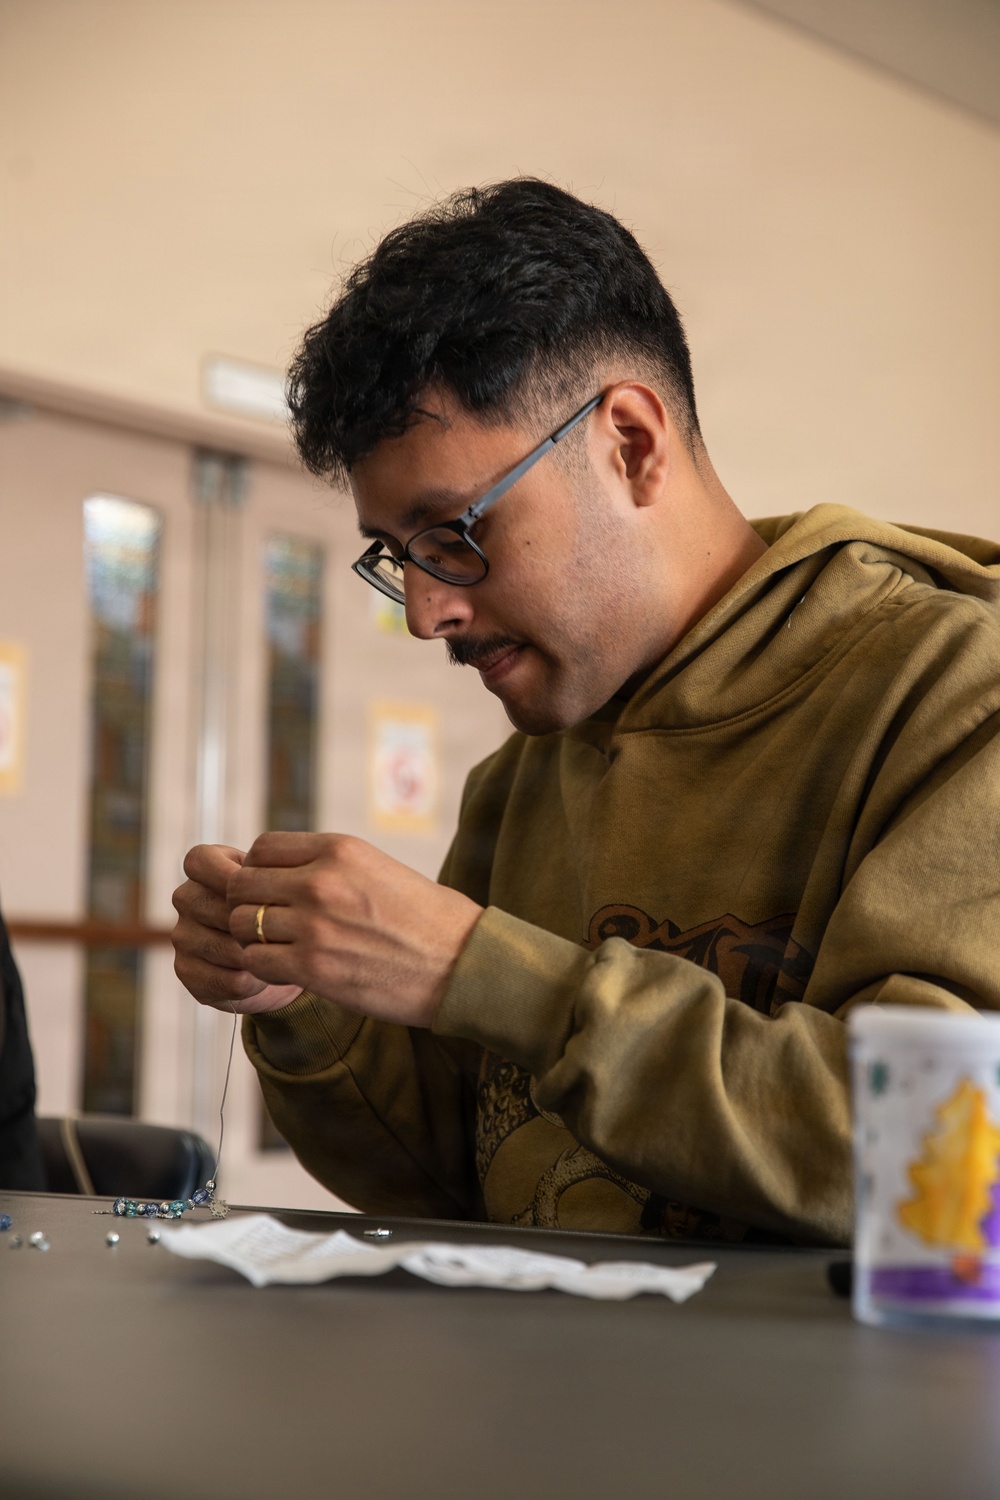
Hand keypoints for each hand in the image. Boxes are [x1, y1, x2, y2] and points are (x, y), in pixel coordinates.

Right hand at [171, 844, 303, 1013]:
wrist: (278, 955)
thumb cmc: (281, 908)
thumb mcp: (281, 883)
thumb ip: (274, 878)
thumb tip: (269, 899)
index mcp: (203, 868)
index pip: (200, 862)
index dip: (231, 877)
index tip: (263, 892)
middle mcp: (186, 898)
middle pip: (217, 909)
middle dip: (256, 926)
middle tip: (284, 933)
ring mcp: (182, 935)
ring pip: (225, 948)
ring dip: (258, 956)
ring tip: (278, 955)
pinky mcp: (186, 971)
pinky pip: (226, 980)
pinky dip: (253, 983)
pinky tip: (264, 976)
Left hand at [227, 832, 482, 1027]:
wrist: (462, 964)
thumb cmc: (428, 920)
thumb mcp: (378, 868)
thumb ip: (330, 864)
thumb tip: (284, 871)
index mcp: (339, 849)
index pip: (262, 848)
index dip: (257, 870)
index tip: (270, 890)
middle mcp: (321, 881)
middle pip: (243, 885)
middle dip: (247, 905)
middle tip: (267, 924)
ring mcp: (314, 924)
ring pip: (243, 924)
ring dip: (253, 939)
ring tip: (278, 948)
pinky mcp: (313, 967)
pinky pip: (256, 961)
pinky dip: (263, 969)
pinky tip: (286, 971)